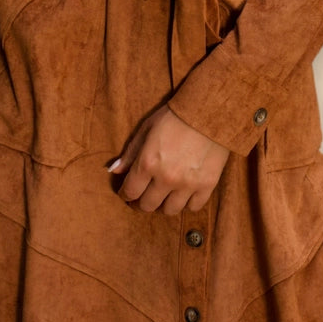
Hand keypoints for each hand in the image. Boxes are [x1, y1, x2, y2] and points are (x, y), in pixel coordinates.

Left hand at [109, 105, 229, 214]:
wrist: (209, 111)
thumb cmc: (174, 117)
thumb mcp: (146, 129)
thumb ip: (130, 153)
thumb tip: (114, 170)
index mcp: (148, 163)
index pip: (130, 191)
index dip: (125, 195)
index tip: (126, 194)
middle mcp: (166, 178)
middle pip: (148, 205)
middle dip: (141, 203)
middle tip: (142, 197)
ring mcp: (188, 184)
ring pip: (170, 210)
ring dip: (163, 205)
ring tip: (163, 197)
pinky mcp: (207, 184)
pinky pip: (193, 206)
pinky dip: (187, 203)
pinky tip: (183, 194)